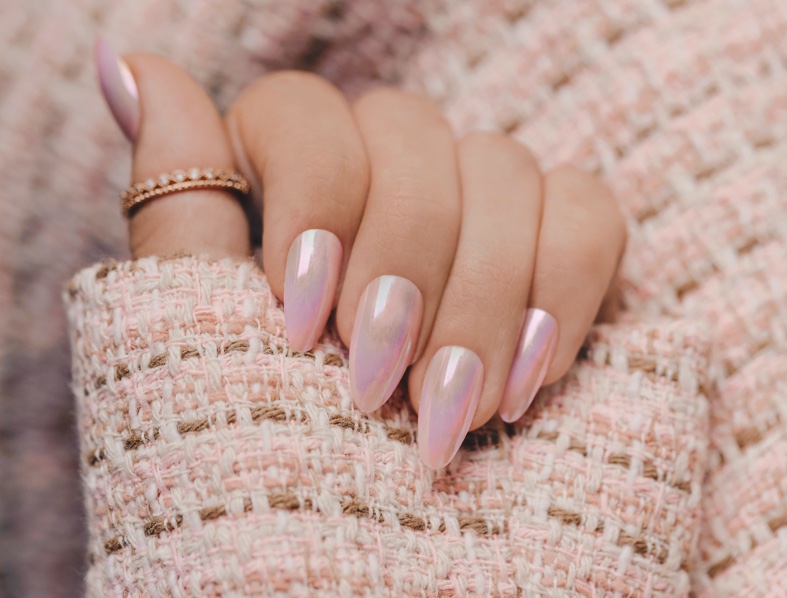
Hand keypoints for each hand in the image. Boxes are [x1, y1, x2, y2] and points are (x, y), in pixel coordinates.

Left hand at [96, 43, 625, 467]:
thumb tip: (126, 65)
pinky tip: (527, 377)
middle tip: (378, 388)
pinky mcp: (557, 260)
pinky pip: (590, 213)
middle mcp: (385, 186)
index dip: (316, 199)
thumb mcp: (207, 334)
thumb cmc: (270, 459)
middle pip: (414, 131)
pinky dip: (562, 289)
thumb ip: (182, 200)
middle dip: (405, 265)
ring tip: (457, 413)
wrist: (357, 570)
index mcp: (291, 187)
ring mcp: (477, 217)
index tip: (301, 325)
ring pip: (506, 164)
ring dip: (480, 294)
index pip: (306, 109)